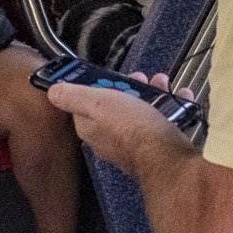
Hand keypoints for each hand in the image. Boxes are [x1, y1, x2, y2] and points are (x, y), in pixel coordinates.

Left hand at [46, 74, 187, 175]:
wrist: (167, 157)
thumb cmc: (131, 129)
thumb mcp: (97, 103)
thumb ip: (73, 97)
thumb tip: (52, 92)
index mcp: (91, 128)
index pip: (85, 104)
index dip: (96, 86)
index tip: (109, 75)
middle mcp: (109, 138)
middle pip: (115, 105)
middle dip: (129, 87)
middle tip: (140, 78)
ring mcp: (133, 144)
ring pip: (140, 111)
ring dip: (152, 93)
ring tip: (161, 84)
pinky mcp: (155, 146)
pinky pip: (161, 121)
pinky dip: (170, 106)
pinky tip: (179, 97)